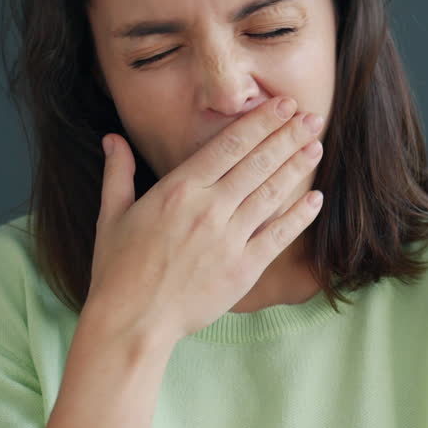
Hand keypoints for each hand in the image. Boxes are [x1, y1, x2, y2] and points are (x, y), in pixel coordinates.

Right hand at [84, 96, 325, 345]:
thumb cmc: (118, 269)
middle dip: (288, 136)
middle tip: (312, 116)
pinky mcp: (243, 269)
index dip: (260, 122)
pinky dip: (299, 216)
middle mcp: (208, 209)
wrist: (132, 322)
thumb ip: (118, 172)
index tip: (282, 105)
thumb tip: (112, 137)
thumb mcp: (111, 214)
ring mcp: (228, 240)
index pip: (229, 145)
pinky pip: (278, 236)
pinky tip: (315, 198)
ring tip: (316, 145)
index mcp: (178, 190)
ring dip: (297, 167)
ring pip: (271, 193)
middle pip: (258, 163)